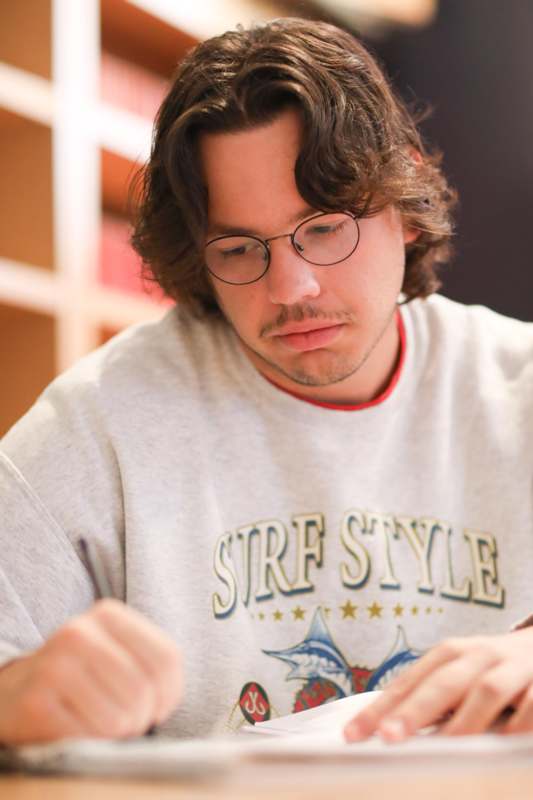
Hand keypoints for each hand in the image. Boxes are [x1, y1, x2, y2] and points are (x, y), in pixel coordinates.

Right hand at [0, 599, 181, 744]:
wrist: (17, 689)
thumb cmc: (83, 675)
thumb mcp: (119, 652)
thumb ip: (152, 666)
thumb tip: (164, 703)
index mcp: (108, 613)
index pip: (167, 659)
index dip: (170, 694)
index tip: (158, 707)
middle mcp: (79, 632)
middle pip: (143, 690)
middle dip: (141, 718)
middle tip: (128, 723)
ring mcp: (54, 664)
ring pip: (118, 717)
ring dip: (117, 734)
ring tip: (104, 725)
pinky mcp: (35, 700)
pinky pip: (87, 736)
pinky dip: (91, 743)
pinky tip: (80, 730)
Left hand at [344, 628, 532, 741]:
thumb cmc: (492, 668)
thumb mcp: (460, 673)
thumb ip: (432, 698)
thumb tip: (387, 731)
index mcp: (449, 653)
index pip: (408, 682)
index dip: (380, 709)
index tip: (353, 735)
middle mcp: (477, 656)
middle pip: (442, 683)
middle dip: (415, 711)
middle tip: (390, 737)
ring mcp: (510, 668)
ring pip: (485, 691)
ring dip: (463, 722)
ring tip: (443, 748)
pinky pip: (529, 705)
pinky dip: (516, 724)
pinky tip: (500, 745)